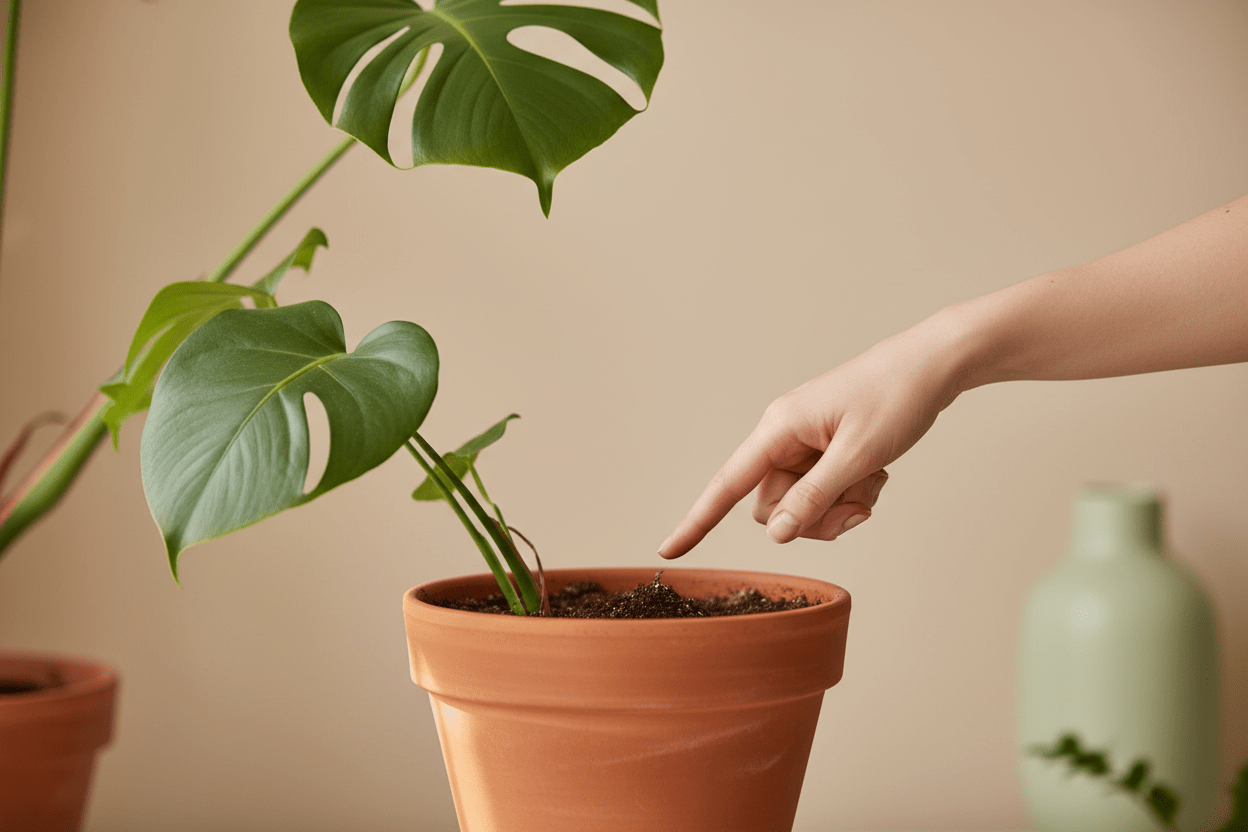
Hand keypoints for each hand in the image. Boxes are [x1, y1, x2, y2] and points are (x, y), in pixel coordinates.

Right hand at [659, 314, 966, 557]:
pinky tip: (874, 476)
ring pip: (799, 504)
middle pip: (772, 505)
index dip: (698, 519)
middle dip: (812, 518)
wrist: (932, 366)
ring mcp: (804, 443)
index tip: (669, 549)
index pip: (727, 483)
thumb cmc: (896, 399)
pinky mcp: (823, 449)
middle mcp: (783, 436)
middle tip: (857, 508)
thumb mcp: (858, 456)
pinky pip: (820, 491)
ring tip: (871, 485)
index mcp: (780, 428)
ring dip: (836, 507)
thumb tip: (776, 533)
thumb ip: (815, 497)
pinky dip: (847, 494)